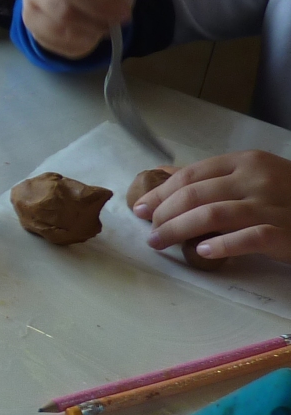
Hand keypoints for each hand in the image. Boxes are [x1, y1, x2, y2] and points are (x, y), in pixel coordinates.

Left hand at [134, 151, 290, 261]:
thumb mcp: (253, 177)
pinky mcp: (285, 232)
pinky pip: (248, 238)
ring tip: (160, 243)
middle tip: (149, 232)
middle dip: (163, 214)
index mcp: (246, 162)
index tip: (138, 209)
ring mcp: (272, 205)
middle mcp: (257, 179)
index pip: (190, 175)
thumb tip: (163, 173)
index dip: (159, 193)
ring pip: (213, 214)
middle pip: (195, 195)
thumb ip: (211, 176)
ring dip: (179, 230)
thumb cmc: (287, 197)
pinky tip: (202, 252)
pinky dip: (221, 245)